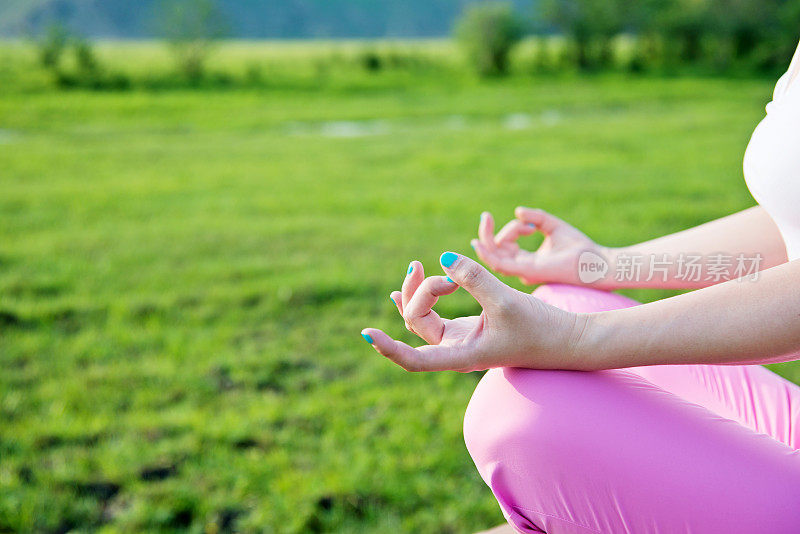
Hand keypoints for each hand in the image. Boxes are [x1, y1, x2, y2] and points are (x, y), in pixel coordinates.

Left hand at [361, 252, 587, 371]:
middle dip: (415, 293)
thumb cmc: (542, 327)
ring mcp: (460, 339)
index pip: (414, 360)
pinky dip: (420, 298)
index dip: (389, 348)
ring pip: (422, 318)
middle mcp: (456, 350)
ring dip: (416, 291)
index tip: (366, 333)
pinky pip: (433, 316)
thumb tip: (442, 259)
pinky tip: (404, 288)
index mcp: (463, 354)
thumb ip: (474, 278)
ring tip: (416, 266)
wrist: (569, 340)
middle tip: (427, 266)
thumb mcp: (506, 300)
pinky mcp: (468, 328)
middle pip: (415, 323)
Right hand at [472, 207, 605, 285]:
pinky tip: (479, 242)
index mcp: (527, 261)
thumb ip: (536, 218)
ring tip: (487, 219)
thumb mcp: (553, 226)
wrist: (596, 263)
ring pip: (493, 255)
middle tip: (486, 216)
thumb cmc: (579, 248)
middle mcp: (522, 268)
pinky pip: (499, 264)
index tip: (530, 224)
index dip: (512, 229)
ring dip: (486, 237)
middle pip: (495, 251)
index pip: (506, 246)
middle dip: (487, 233)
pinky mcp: (526, 271)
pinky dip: (486, 253)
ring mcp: (523, 271)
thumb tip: (518, 212)